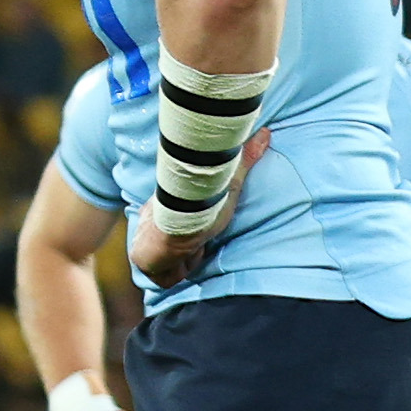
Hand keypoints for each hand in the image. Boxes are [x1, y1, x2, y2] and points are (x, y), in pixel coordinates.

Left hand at [126, 136, 267, 290]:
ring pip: (169, 268)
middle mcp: (149, 231)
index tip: (199, 238)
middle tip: (197, 243)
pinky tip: (184, 256)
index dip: (189, 241)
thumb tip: (266, 133)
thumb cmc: (204, 199)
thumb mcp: (227, 181)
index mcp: (158, 213)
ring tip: (191, 248)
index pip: (171, 235)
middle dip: (187, 253)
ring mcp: (145, 249)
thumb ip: (244, 160)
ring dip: (184, 262)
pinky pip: (166, 277)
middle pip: (171, 255)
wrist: (184, 214)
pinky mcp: (144, 263)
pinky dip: (178, 271)